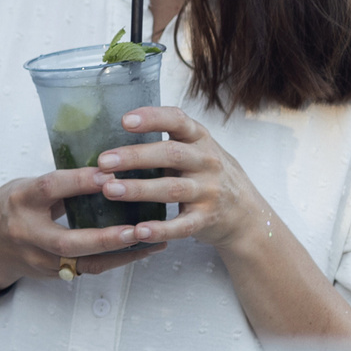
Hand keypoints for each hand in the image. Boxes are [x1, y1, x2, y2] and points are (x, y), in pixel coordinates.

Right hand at [0, 170, 170, 285]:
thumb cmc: (12, 206)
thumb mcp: (26, 185)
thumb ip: (59, 183)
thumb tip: (104, 167)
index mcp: (20, 200)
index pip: (50, 189)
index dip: (79, 182)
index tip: (110, 174)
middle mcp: (27, 232)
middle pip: (68, 241)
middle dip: (105, 236)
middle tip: (137, 228)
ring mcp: (39, 259)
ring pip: (84, 262)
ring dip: (121, 253)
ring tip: (152, 240)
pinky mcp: (53, 274)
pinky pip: (89, 270)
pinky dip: (117, 260)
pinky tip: (141, 250)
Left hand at [90, 105, 276, 256]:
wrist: (246, 212)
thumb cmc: (206, 173)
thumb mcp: (196, 149)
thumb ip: (167, 140)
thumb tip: (114, 131)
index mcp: (200, 138)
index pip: (178, 121)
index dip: (152, 118)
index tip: (125, 120)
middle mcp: (207, 162)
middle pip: (170, 155)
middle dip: (135, 157)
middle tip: (104, 161)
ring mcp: (209, 191)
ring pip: (172, 189)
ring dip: (139, 189)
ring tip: (109, 190)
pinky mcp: (207, 219)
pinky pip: (182, 225)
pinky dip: (161, 229)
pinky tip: (138, 231)